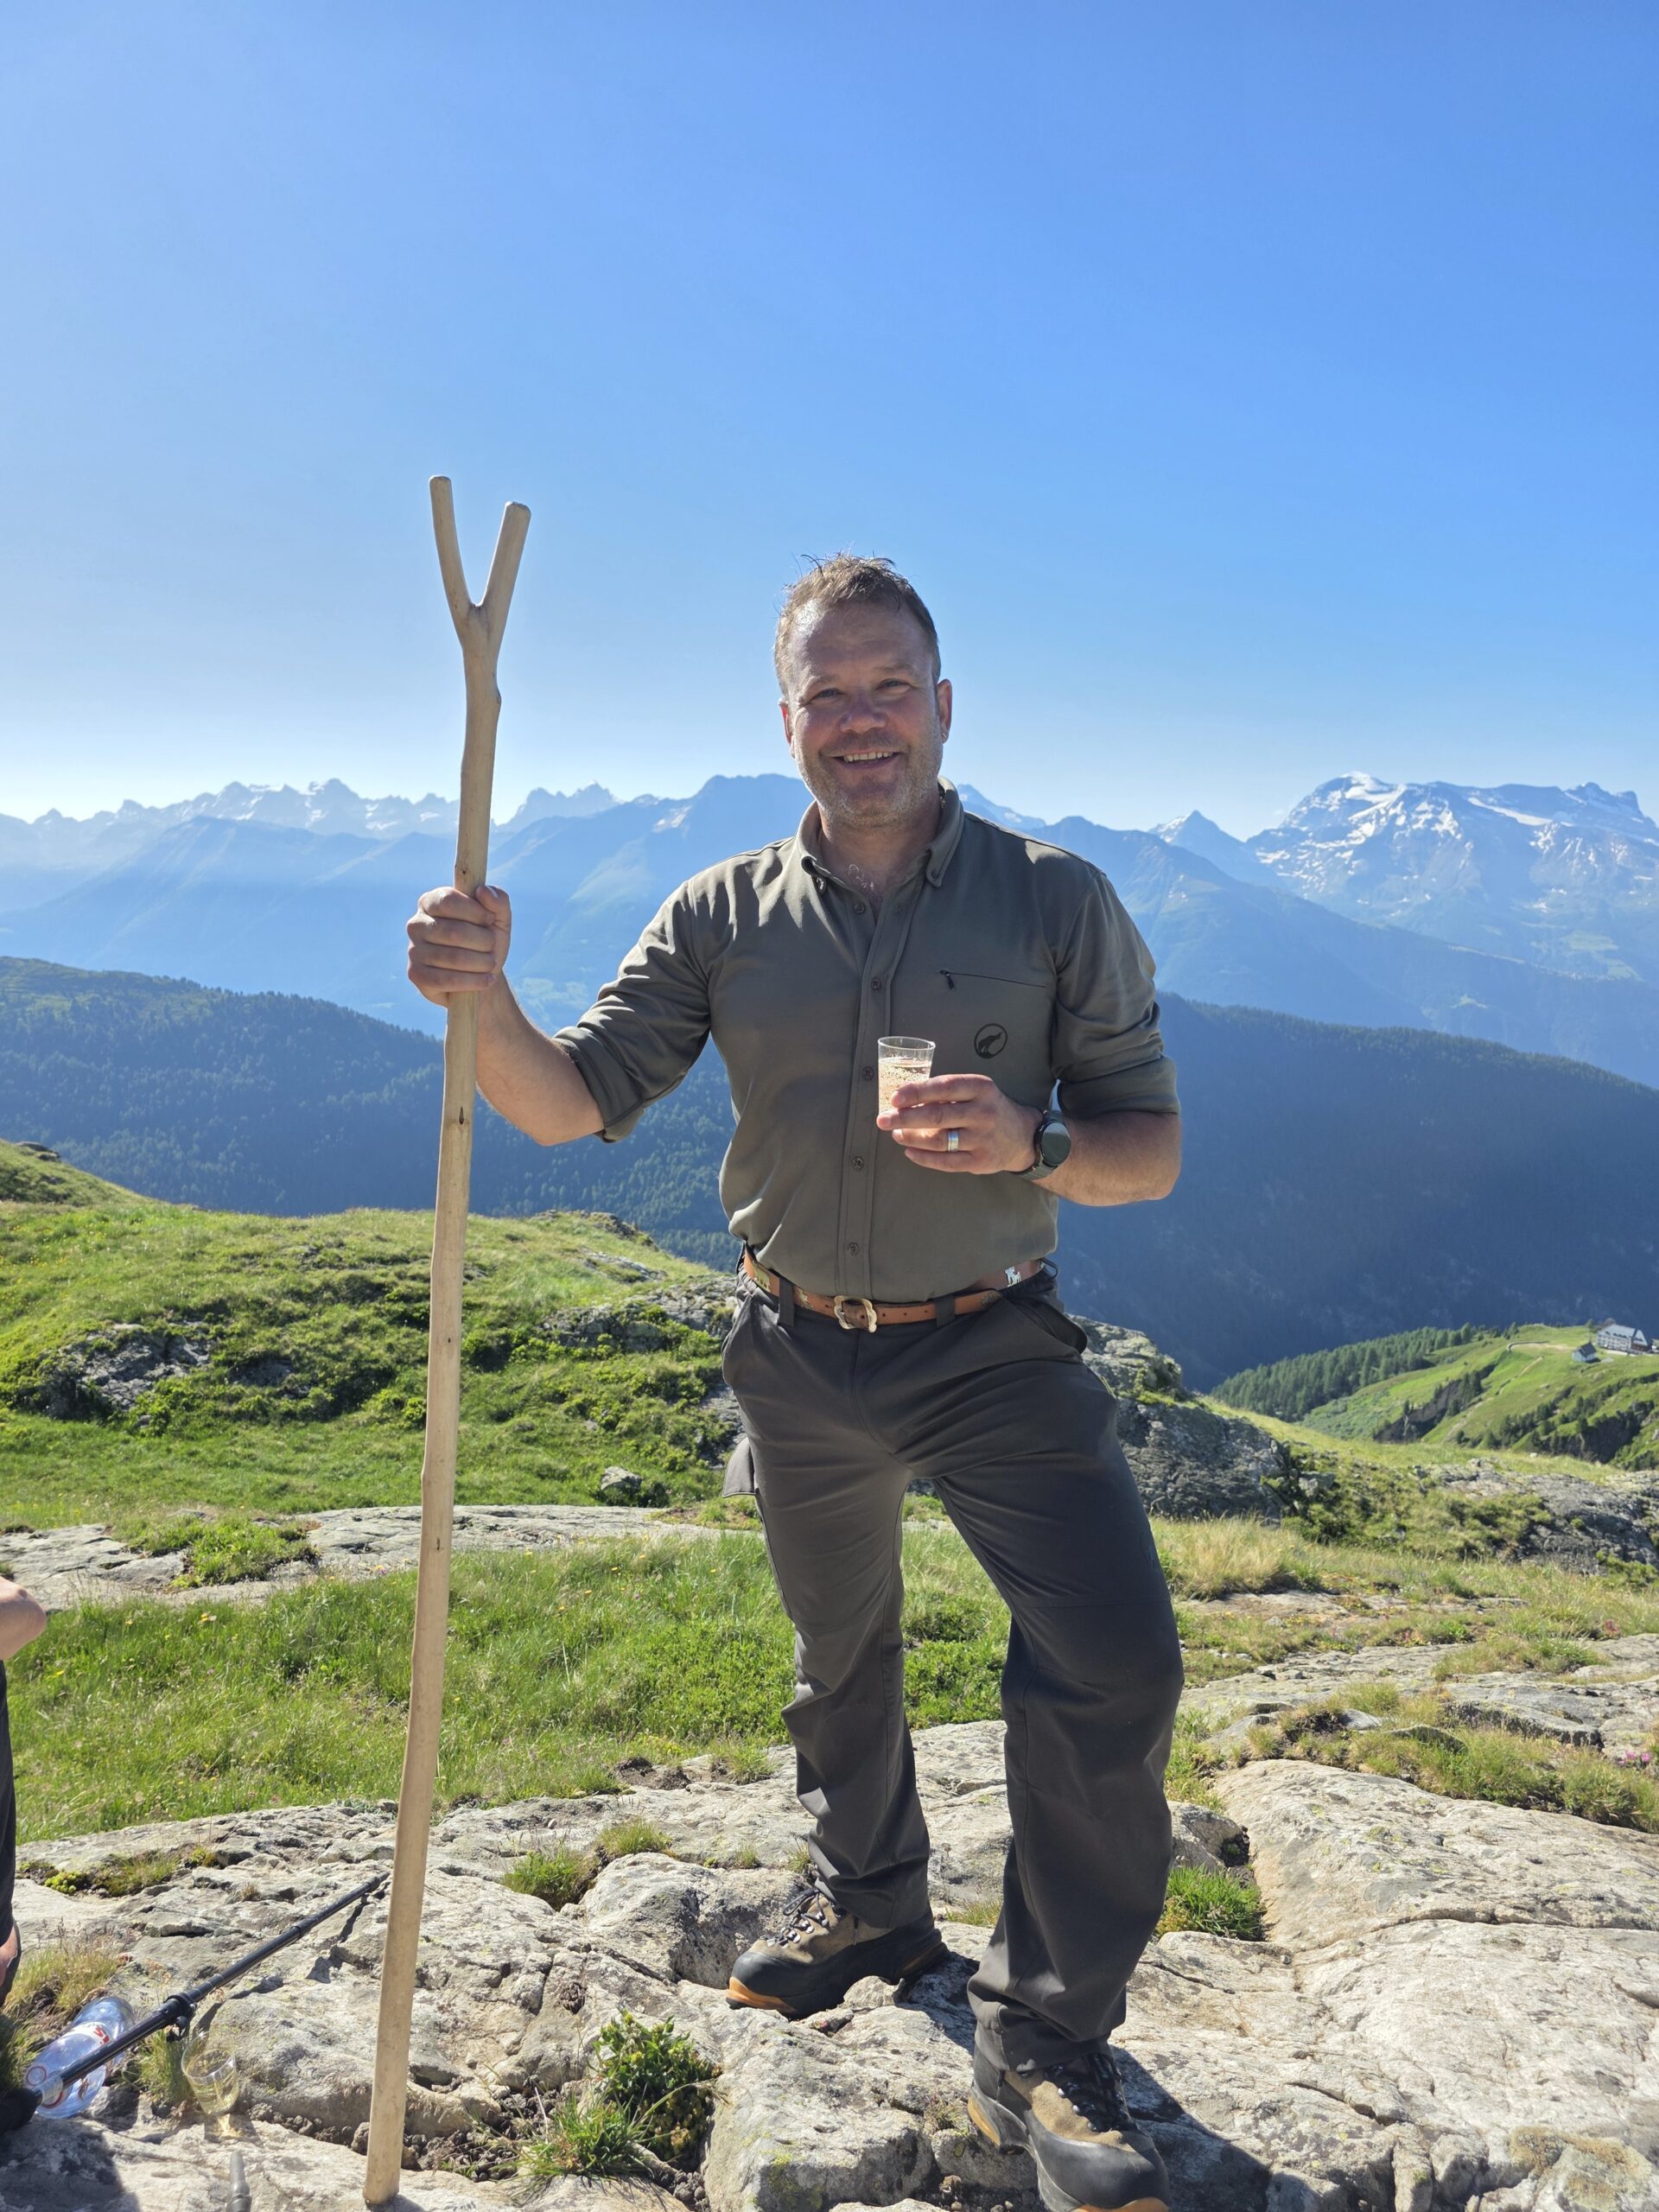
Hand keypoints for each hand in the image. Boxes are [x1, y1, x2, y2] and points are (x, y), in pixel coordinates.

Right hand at [406, 884, 511, 1005]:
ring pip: (452, 957)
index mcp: (430, 901)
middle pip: (453, 931)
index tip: (490, 920)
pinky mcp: (415, 975)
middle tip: (492, 947)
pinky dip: (473, 981)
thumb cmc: (486, 940)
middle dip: (483, 941)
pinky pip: (445, 979)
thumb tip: (483, 890)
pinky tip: (487, 980)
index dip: (475, 911)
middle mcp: (416, 924)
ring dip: (481, 962)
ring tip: (491, 963)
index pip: (448, 901)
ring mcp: (413, 950)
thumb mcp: (499, 919)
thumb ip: (499, 900)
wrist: (480, 975)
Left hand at [878, 1073, 1040, 1174]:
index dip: (917, 1092)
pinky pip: (945, 1162)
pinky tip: (909, 1151)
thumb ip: (948, 1093)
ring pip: (938, 1141)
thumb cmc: (989, 1108)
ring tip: (895, 1134)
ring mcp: (982, 1139)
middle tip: (883, 1119)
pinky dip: (923, 1157)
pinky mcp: (980, 1161)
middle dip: (905, 1118)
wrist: (1023, 1136)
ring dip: (911, 1138)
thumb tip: (906, 1099)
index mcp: (981, 1088)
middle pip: (937, 1116)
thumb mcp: (977, 1091)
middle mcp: (983, 1113)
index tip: (894, 1098)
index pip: (944, 1087)